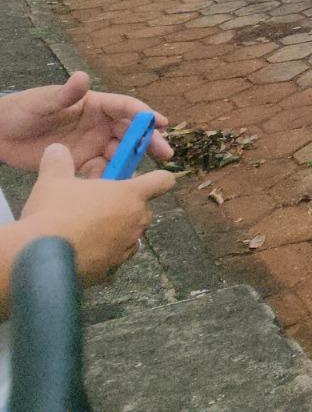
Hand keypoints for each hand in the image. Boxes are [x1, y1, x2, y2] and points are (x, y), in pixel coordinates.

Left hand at [0, 72, 171, 175]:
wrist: (0, 135)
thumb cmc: (22, 110)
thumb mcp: (43, 100)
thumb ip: (66, 93)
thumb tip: (83, 77)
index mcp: (95, 105)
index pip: (126, 108)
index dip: (145, 114)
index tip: (161, 123)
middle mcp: (99, 125)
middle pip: (130, 133)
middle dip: (149, 143)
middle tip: (165, 155)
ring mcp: (91, 145)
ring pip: (119, 155)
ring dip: (130, 164)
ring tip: (137, 176)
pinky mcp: (81, 164)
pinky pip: (101, 172)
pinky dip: (107, 178)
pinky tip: (109, 186)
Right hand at [19, 144, 174, 284]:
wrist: (41, 257)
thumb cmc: (54, 212)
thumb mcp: (53, 181)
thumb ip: (59, 162)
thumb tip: (56, 148)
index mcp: (130, 195)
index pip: (163, 181)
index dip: (157, 178)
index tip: (145, 179)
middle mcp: (136, 220)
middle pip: (143, 208)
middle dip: (126, 205)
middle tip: (99, 203)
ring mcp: (127, 247)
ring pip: (131, 234)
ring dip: (117, 230)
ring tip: (87, 227)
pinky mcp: (113, 269)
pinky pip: (115, 256)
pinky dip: (105, 252)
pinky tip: (83, 249)